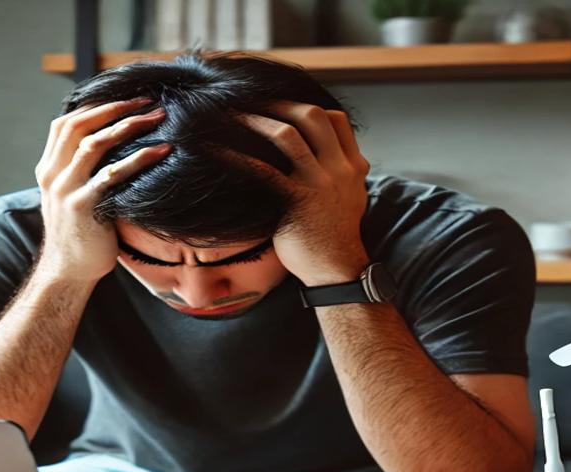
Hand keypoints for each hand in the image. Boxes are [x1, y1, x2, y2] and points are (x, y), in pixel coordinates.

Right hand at [34, 99, 171, 283]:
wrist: (69, 271)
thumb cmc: (81, 232)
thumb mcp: (73, 195)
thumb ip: (82, 171)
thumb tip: (111, 144)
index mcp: (48, 168)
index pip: (66, 123)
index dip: (95, 105)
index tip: (125, 97)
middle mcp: (52, 174)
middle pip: (79, 125)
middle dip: (114, 107)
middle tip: (147, 100)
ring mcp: (65, 190)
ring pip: (94, 144)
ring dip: (129, 126)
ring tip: (158, 118)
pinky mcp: (82, 207)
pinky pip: (112, 175)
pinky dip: (138, 159)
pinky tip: (161, 151)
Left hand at [234, 101, 371, 285]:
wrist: (336, 270)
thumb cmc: (335, 234)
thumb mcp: (351, 195)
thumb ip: (342, 169)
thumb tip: (324, 149)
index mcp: (352, 165)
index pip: (336, 119)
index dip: (309, 105)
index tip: (284, 105)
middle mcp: (339, 170)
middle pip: (312, 116)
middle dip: (279, 104)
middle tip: (252, 102)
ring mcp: (319, 185)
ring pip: (287, 136)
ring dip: (256, 121)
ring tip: (231, 117)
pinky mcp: (296, 202)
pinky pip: (264, 170)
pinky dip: (238, 156)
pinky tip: (218, 150)